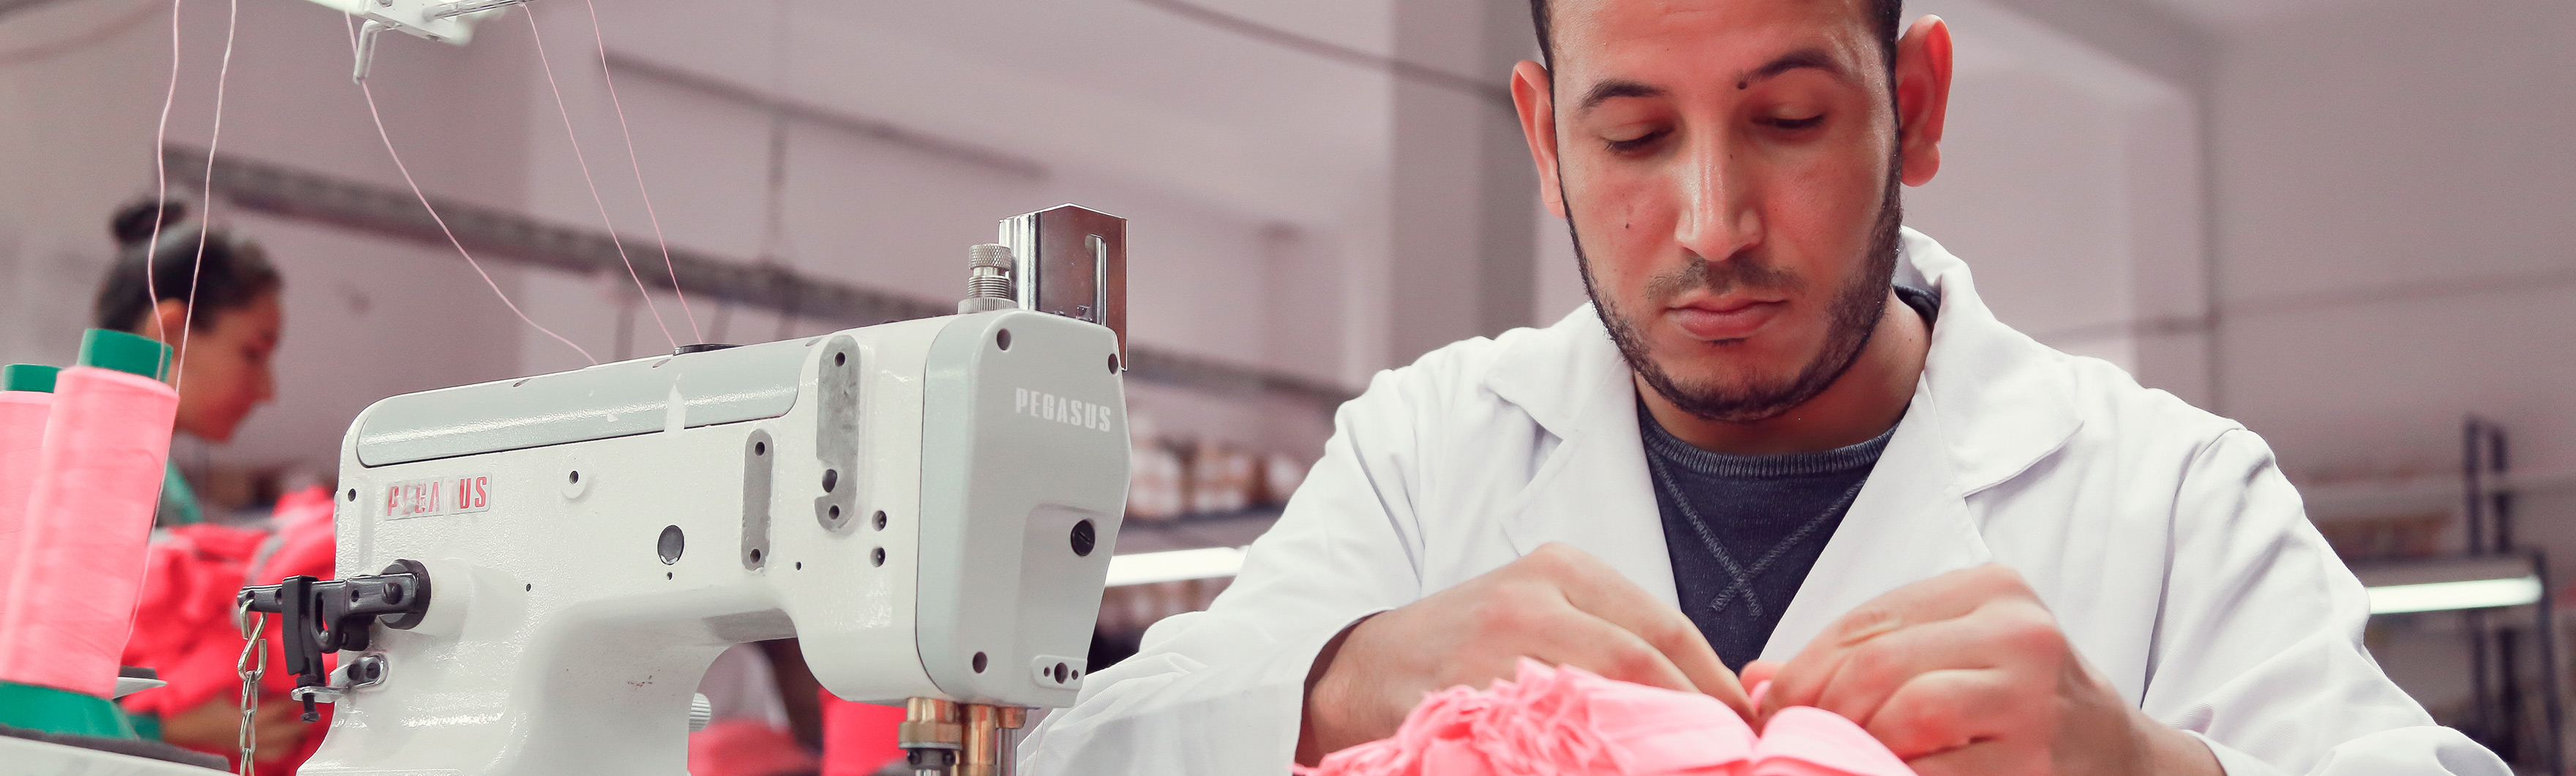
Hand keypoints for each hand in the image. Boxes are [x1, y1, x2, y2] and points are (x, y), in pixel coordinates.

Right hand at [158, 694, 310, 761]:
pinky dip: (283, 749)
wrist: (186, 730)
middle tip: (309, 712)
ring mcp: (252, 745)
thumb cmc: (203, 711)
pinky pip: (273, 755)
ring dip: (295, 736)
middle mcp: (255, 734)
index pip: (282, 708)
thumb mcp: (226, 692)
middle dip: (302, 720)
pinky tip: (287, 743)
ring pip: (284, 746)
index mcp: (250, 718)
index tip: (300, 694)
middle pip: (290, 730)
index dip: (293, 700)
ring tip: (302, 727)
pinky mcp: (246, 751)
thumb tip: (266, 685)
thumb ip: (249, 689)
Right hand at [1298, 542, 1748, 763]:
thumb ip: (1616, 632)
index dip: (1716, 684)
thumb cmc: (1472, 643)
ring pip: (1598, 700)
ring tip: (1687, 765)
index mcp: (1559, 567)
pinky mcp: (1462, 701)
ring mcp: (1491, 652)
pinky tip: (1610, 766)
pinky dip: (1589, 758)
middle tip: (1731, 754)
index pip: (1665, 628)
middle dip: (1694, 715)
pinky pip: (1544, 739)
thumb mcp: (1544, 607)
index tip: (1747, 723)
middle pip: (1640, 662)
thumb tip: (1713, 693)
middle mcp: (1527, 600)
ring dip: (1651, 743)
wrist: (1367, 668)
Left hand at [1747, 564, 2218, 775]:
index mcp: (1992, 592)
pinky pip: (1928, 771)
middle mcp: (2020, 633)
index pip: (1864, 623)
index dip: (1802, 671)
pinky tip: (1877, 774)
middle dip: (1814, 712)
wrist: (2124, 762)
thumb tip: (1755, 681)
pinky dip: (1888, 774)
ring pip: (1900, 715)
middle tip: (1787, 745)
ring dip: (1849, 749)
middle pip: (1874, 667)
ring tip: (1833, 762)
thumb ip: (1863, 661)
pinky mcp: (2035, 764)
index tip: (1770, 709)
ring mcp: (2034, 700)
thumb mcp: (1953, 661)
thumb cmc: (2023, 711)